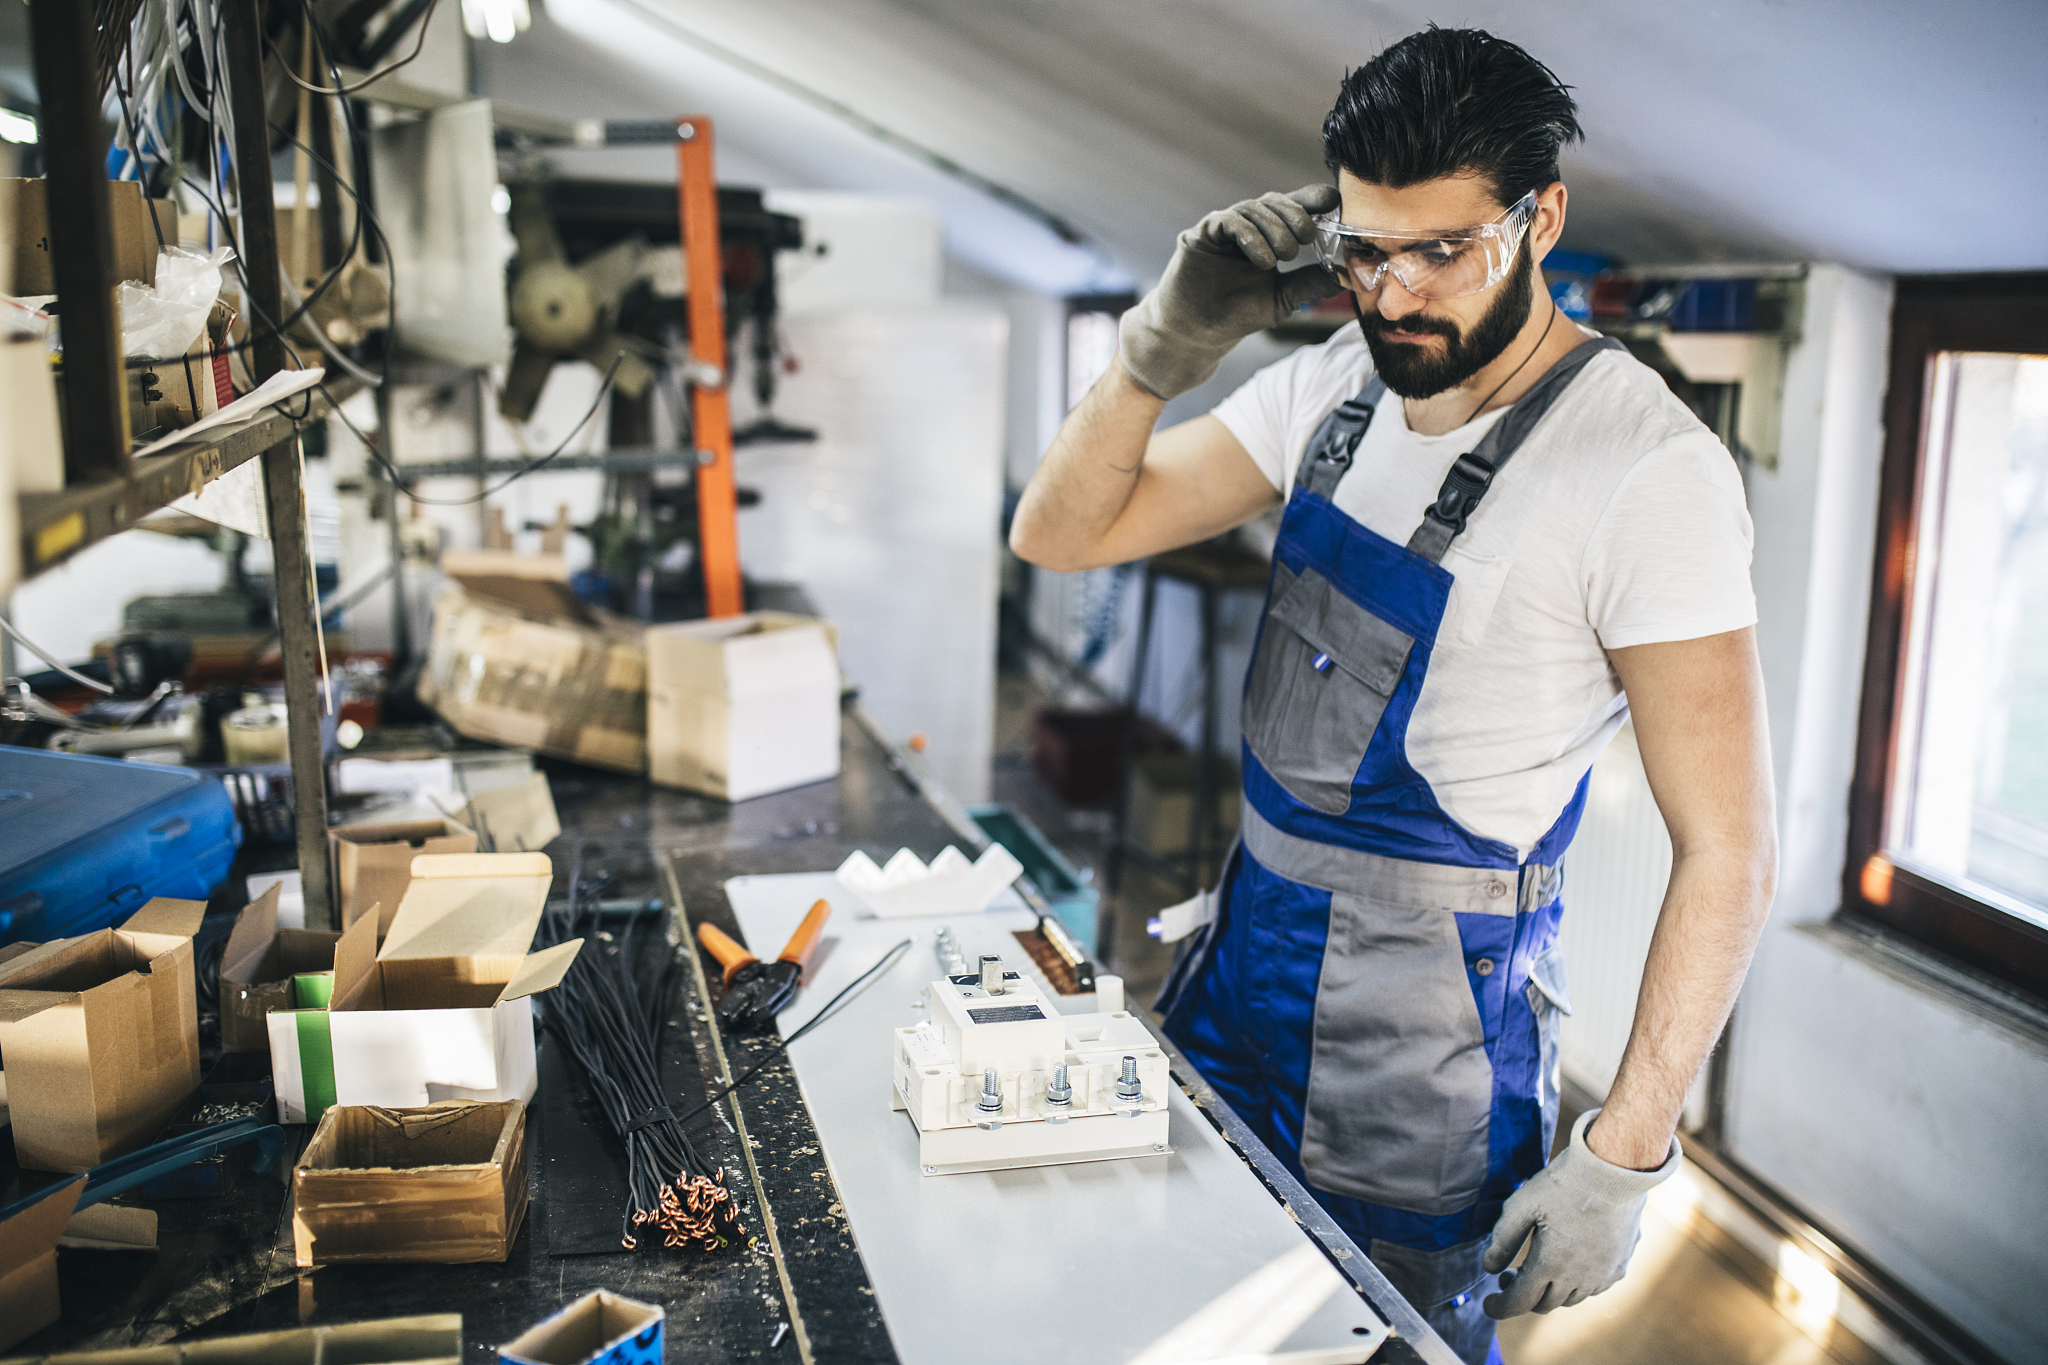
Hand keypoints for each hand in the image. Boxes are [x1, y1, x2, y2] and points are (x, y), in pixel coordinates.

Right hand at [1119, 186, 1344, 400]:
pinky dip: (1250, 236)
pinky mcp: (1203, 234)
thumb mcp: (1282, 299)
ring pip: (1255, 209)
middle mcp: (1246, 225)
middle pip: (1275, 202)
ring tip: (1282, 258)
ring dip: (1275, 230)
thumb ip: (1310, 283)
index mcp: (1268, 235)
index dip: (1313, 199)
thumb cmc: (1236, 315)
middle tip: (1307, 239)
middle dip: (1296, 216)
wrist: (1197, 334)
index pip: (1293, 207)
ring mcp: (1223, 227)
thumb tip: (1347, 275)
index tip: (1333, 201)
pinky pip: (1230, 221)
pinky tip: (1262, 260)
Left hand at [1481, 1108, 1679, 1317]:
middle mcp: (1577, 1279)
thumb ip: (1502, 1240)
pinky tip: (1568, 1263)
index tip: (1488, 1305)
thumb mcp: (1521, 1205)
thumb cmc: (1564, 1184)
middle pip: (1543, 1304)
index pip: (1519, 1302)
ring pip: (1569, 1299)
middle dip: (1522, 1294)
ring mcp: (1601, 1276)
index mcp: (1550, 1265)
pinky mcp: (1619, 1266)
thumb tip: (1489, 1267)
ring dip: (1549, 1290)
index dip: (1499, 1307)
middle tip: (1511, 1275)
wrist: (1614, 1170)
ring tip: (1538, 1267)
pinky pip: (1592, 1288)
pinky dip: (1574, 1284)